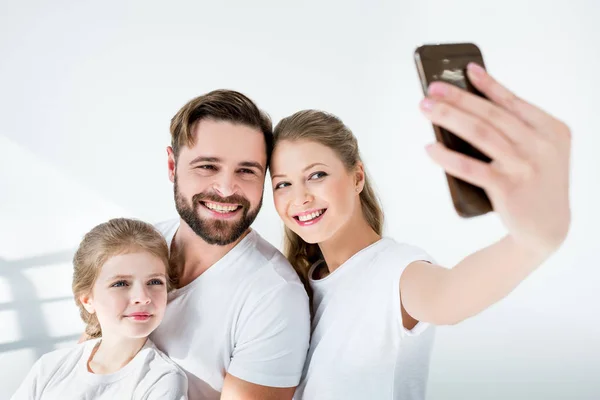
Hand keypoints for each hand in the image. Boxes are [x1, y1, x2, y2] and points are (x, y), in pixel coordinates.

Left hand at [420, 63, 570, 254]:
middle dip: (458, 98)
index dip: (487, 84)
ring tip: (426, 108)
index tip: (467, 69)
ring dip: (449, 118)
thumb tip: (467, 109)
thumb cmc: (535, 183)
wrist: (547, 228)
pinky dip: (448, 157)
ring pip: (480, 133)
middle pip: (491, 114)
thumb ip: (515, 130)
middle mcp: (541, 144)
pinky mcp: (508, 187)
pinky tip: (430, 148)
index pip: (512, 101)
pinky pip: (471, 168)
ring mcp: (525, 165)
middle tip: (432, 88)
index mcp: (551, 129)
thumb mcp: (539, 151)